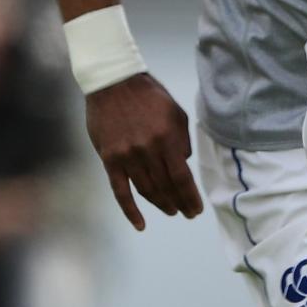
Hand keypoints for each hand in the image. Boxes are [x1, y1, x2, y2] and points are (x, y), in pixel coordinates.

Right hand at [84, 73, 201, 231]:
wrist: (113, 82)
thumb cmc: (149, 95)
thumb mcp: (176, 112)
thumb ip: (181, 140)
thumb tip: (183, 164)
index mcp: (166, 139)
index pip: (182, 178)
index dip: (190, 197)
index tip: (196, 209)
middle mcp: (147, 151)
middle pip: (165, 187)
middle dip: (179, 203)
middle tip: (187, 213)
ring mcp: (127, 156)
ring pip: (146, 191)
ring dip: (160, 205)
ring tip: (171, 211)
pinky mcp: (109, 159)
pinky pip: (120, 191)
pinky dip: (130, 211)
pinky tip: (141, 224)